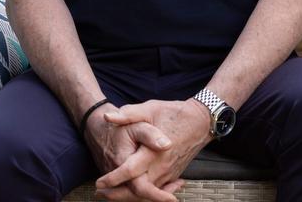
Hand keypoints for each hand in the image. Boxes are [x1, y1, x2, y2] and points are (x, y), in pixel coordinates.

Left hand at [95, 99, 211, 200]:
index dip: (112, 179)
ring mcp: (169, 173)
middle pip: (137, 191)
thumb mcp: (151, 109)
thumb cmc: (175, 113)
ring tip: (111, 194)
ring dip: (129, 196)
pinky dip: (144, 195)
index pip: (129, 172)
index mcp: (153, 152)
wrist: (202, 121)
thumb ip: (128, 114)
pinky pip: (157, 191)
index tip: (99, 182)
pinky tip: (133, 193)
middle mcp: (161, 167)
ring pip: (147, 194)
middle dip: (117, 195)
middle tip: (101, 193)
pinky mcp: (174, 175)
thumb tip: (108, 116)